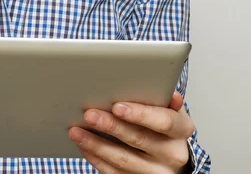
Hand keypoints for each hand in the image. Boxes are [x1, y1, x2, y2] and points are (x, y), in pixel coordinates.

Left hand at [68, 92, 193, 172]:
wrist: (171, 154)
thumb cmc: (163, 122)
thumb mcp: (168, 106)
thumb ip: (161, 97)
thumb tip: (170, 93)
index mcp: (182, 129)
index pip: (164, 121)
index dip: (140, 114)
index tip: (117, 106)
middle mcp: (173, 154)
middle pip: (138, 139)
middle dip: (110, 126)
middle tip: (89, 114)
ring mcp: (157, 172)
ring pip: (123, 160)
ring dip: (96, 144)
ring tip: (76, 131)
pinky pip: (115, 173)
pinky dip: (96, 158)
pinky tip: (83, 145)